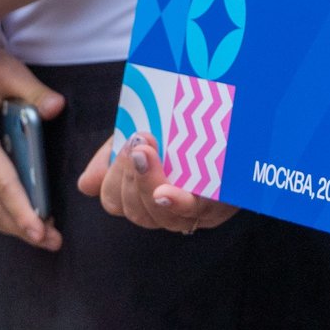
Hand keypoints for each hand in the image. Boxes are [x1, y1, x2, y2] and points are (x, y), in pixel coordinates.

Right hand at [0, 51, 63, 251]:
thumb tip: (56, 107)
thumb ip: (33, 91)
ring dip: (12, 226)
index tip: (40, 231)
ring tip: (44, 236)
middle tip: (53, 241)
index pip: (1, 182)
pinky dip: (0, 215)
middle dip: (22, 227)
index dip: (22, 210)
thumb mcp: (6, 71)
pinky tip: (23, 219)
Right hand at [79, 126, 238, 233]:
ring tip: (146, 151)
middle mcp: (171, 211)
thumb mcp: (147, 135)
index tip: (127, 145)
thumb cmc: (190, 128)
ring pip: (155, 214)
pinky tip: (164, 193)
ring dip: (145, 183)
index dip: (113, 180)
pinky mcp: (220, 206)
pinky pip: (190, 211)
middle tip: (137, 143)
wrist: (242, 114)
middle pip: (134, 210)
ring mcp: (195, 212)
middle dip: (128, 176)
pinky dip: (173, 203)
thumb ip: (117, 156)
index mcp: (149, 194)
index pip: (116, 200)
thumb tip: (87, 184)